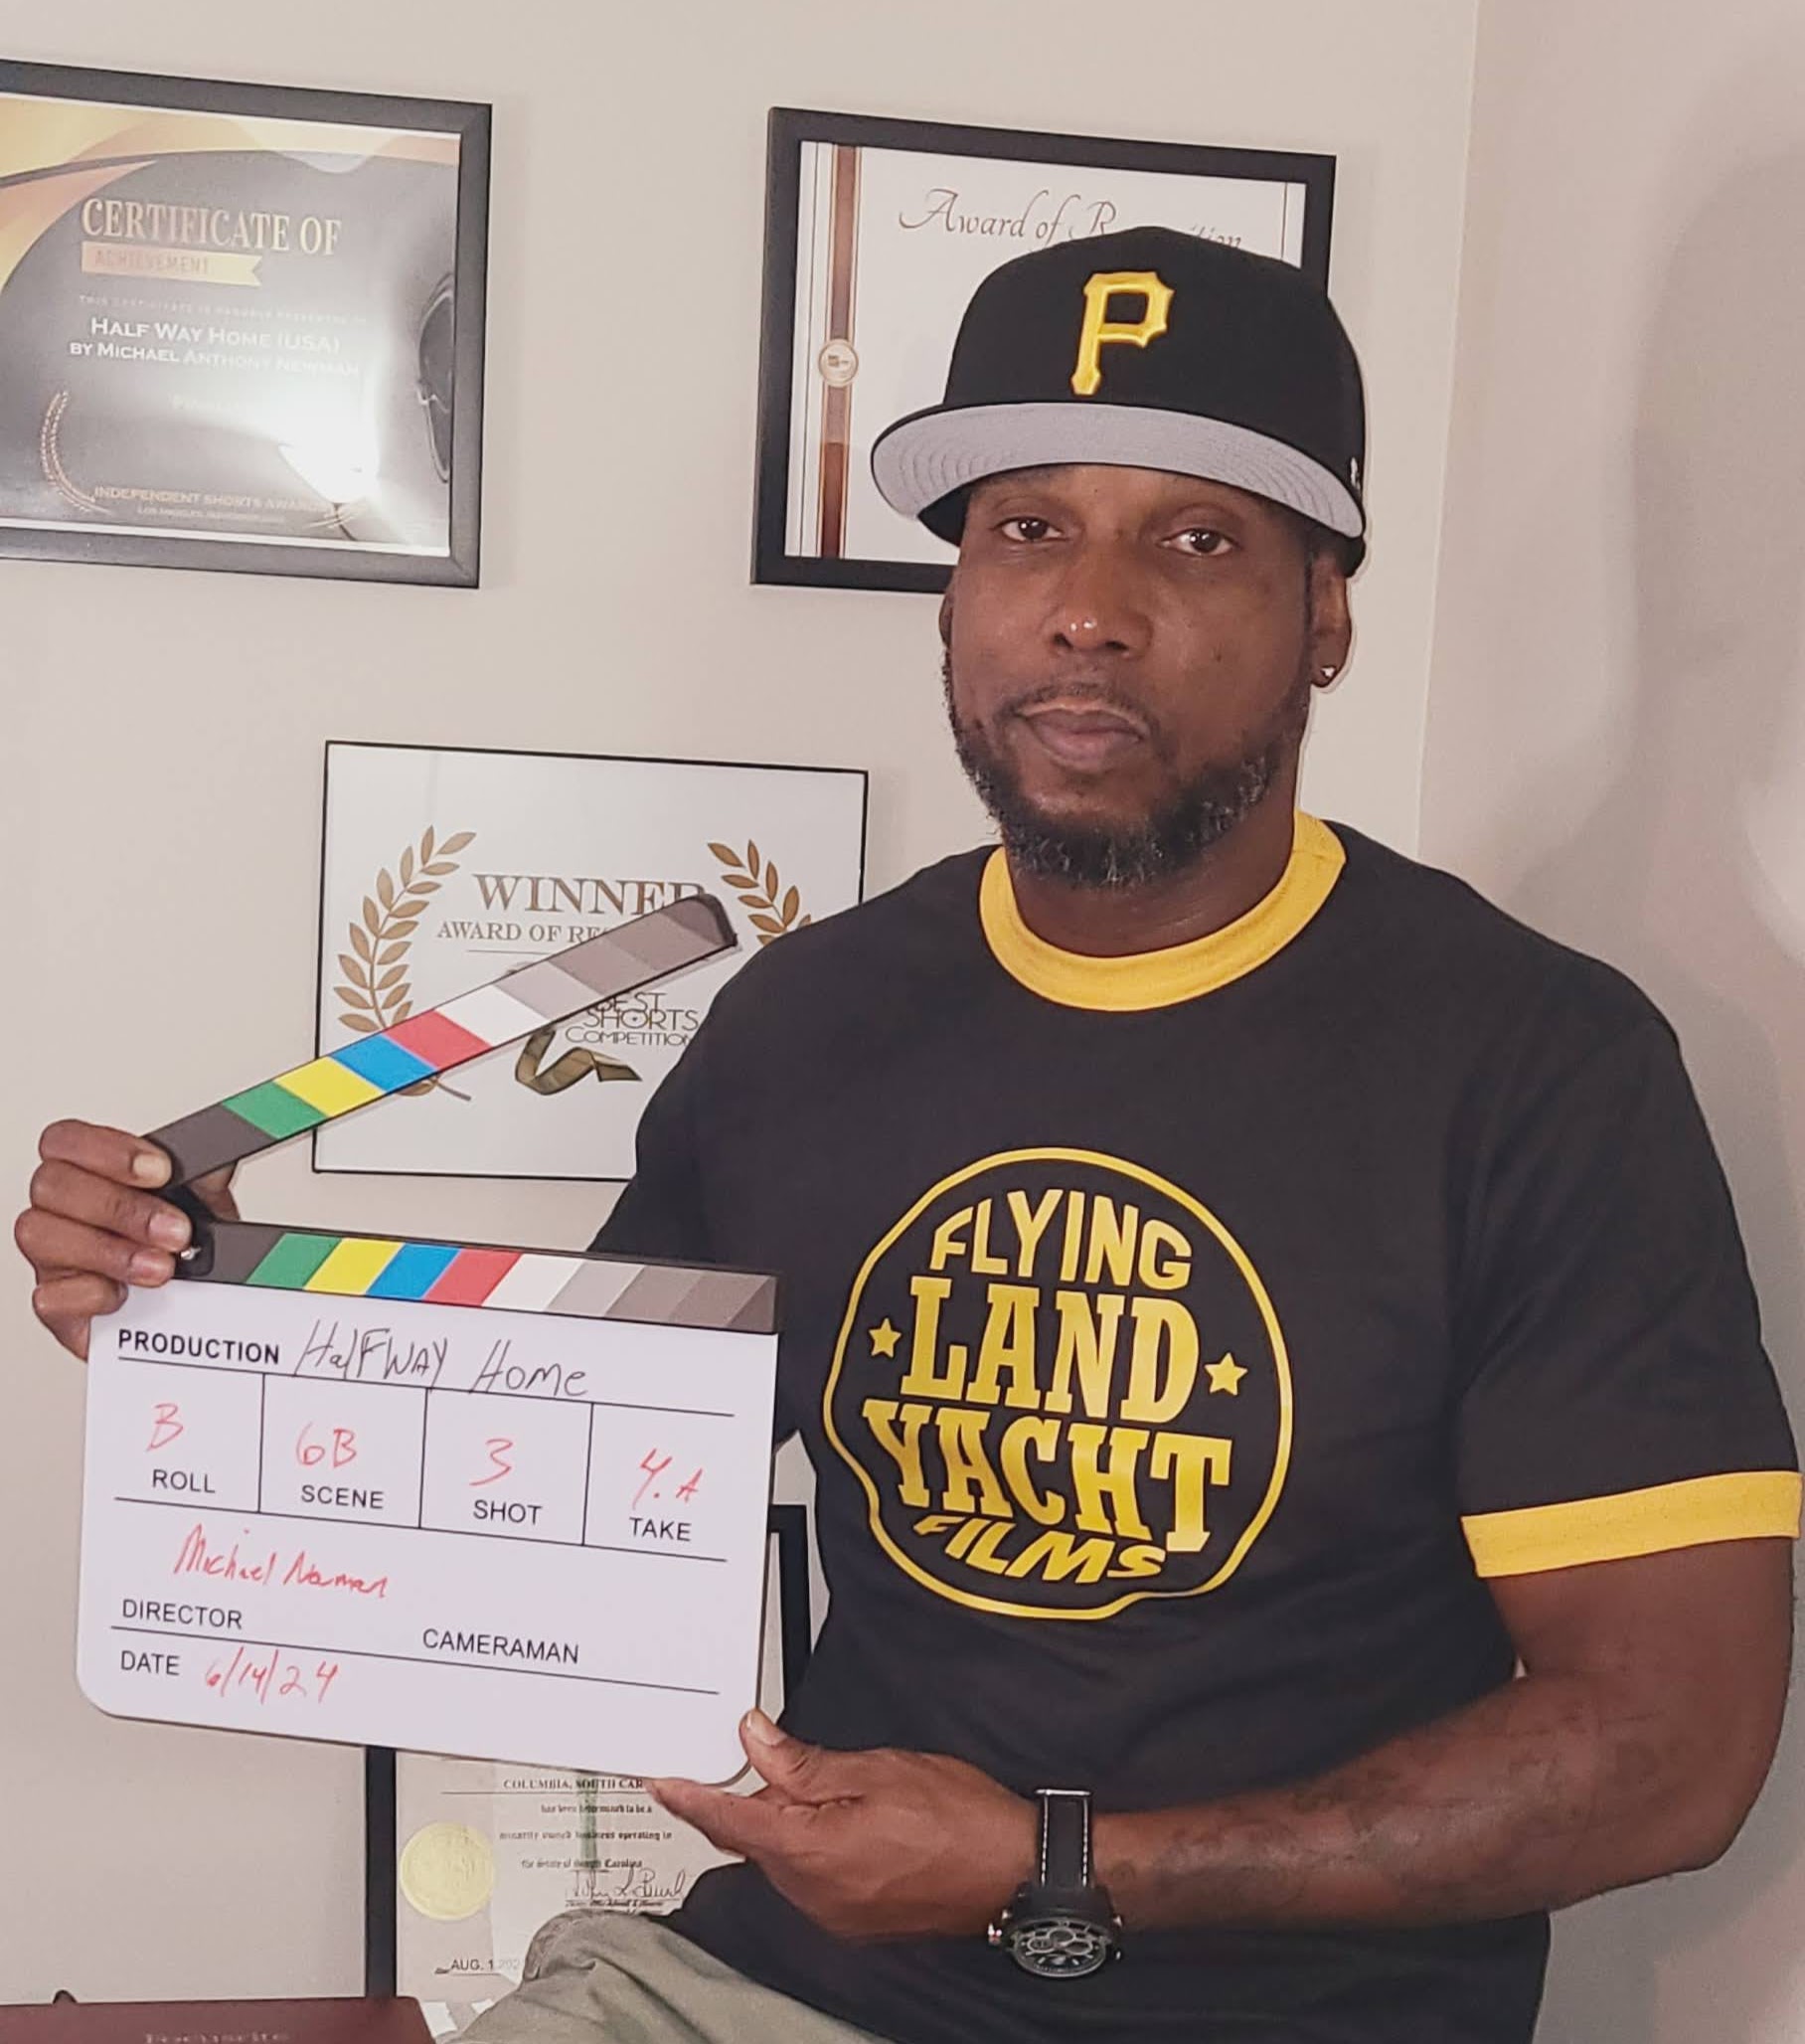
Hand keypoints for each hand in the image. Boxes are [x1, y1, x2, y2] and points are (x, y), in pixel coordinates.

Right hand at [15, 1121, 238, 1358]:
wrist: (192, 1302)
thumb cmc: (180, 1243)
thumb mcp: (200, 1200)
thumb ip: (203, 1173)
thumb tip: (217, 1161)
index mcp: (85, 1171)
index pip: (65, 1140)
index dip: (107, 1150)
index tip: (161, 1171)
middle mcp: (58, 1209)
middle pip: (52, 1185)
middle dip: (120, 1207)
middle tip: (175, 1230)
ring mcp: (49, 1256)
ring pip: (40, 1235)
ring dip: (110, 1251)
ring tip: (162, 1268)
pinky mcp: (54, 1305)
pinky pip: (48, 1296)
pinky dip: (92, 1294)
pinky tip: (125, 1296)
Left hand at [649, 1711, 1033, 1941]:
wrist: (1012, 1871)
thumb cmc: (957, 1818)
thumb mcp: (876, 1769)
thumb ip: (804, 1762)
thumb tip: (755, 1739)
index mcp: (809, 1851)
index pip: (730, 1820)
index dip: (690, 1798)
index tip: (661, 1782)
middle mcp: (812, 1894)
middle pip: (755, 1841)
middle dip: (751, 1800)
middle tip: (761, 1757)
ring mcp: (833, 1914)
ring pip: (782, 1861)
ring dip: (784, 1824)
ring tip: (824, 1787)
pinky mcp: (854, 1921)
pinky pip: (810, 1880)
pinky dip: (809, 1847)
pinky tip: (840, 1821)